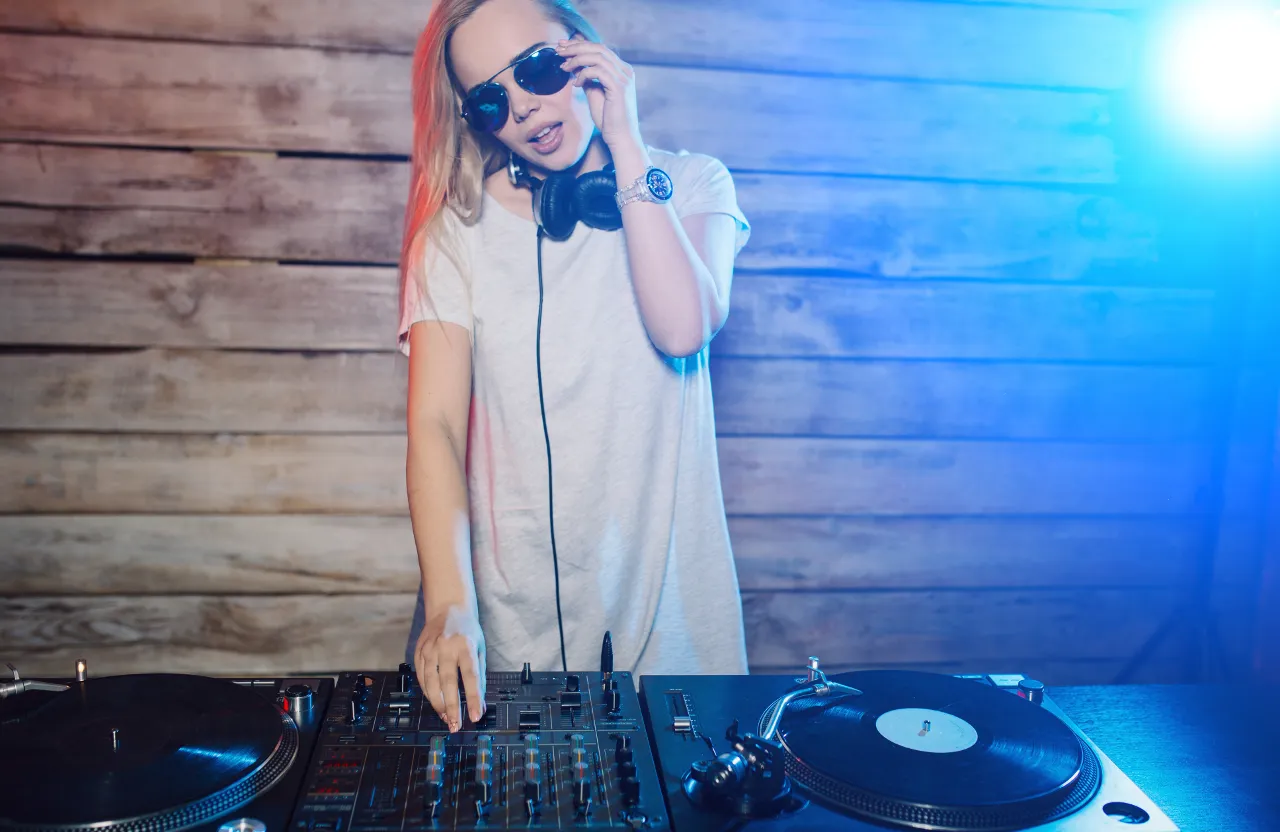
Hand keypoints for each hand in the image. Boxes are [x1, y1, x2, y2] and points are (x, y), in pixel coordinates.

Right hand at [413, 602, 485, 731]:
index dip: (473, 698)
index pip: (471, 677)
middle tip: (456, 725)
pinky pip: (421, 678)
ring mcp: (429, 649)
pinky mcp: (418, 652)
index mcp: (465, 645)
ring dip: (438, 704)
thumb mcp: (480, 648)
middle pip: (447, 683)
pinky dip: (428, 693)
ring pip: (430, 683)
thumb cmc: (467, 630)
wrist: (447, 607)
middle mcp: (446, 647)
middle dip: (451, 707)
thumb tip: (480, 702)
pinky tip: (435, 703)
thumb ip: (479, 675)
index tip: (475, 716)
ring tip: (446, 718)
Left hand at [557, 38, 641, 152]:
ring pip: (597, 57)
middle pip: (598, 48)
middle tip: (558, 50)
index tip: (563, 47)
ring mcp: (624, 78)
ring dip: (576, 59)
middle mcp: (625, 71)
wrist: (620, 138)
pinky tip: (576, 84)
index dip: (580, 45)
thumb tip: (575, 66)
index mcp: (622, 70)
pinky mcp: (619, 88)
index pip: (600, 49)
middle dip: (575, 47)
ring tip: (563, 67)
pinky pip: (597, 71)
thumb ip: (588, 78)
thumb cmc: (608, 119)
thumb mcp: (595, 93)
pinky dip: (583, 74)